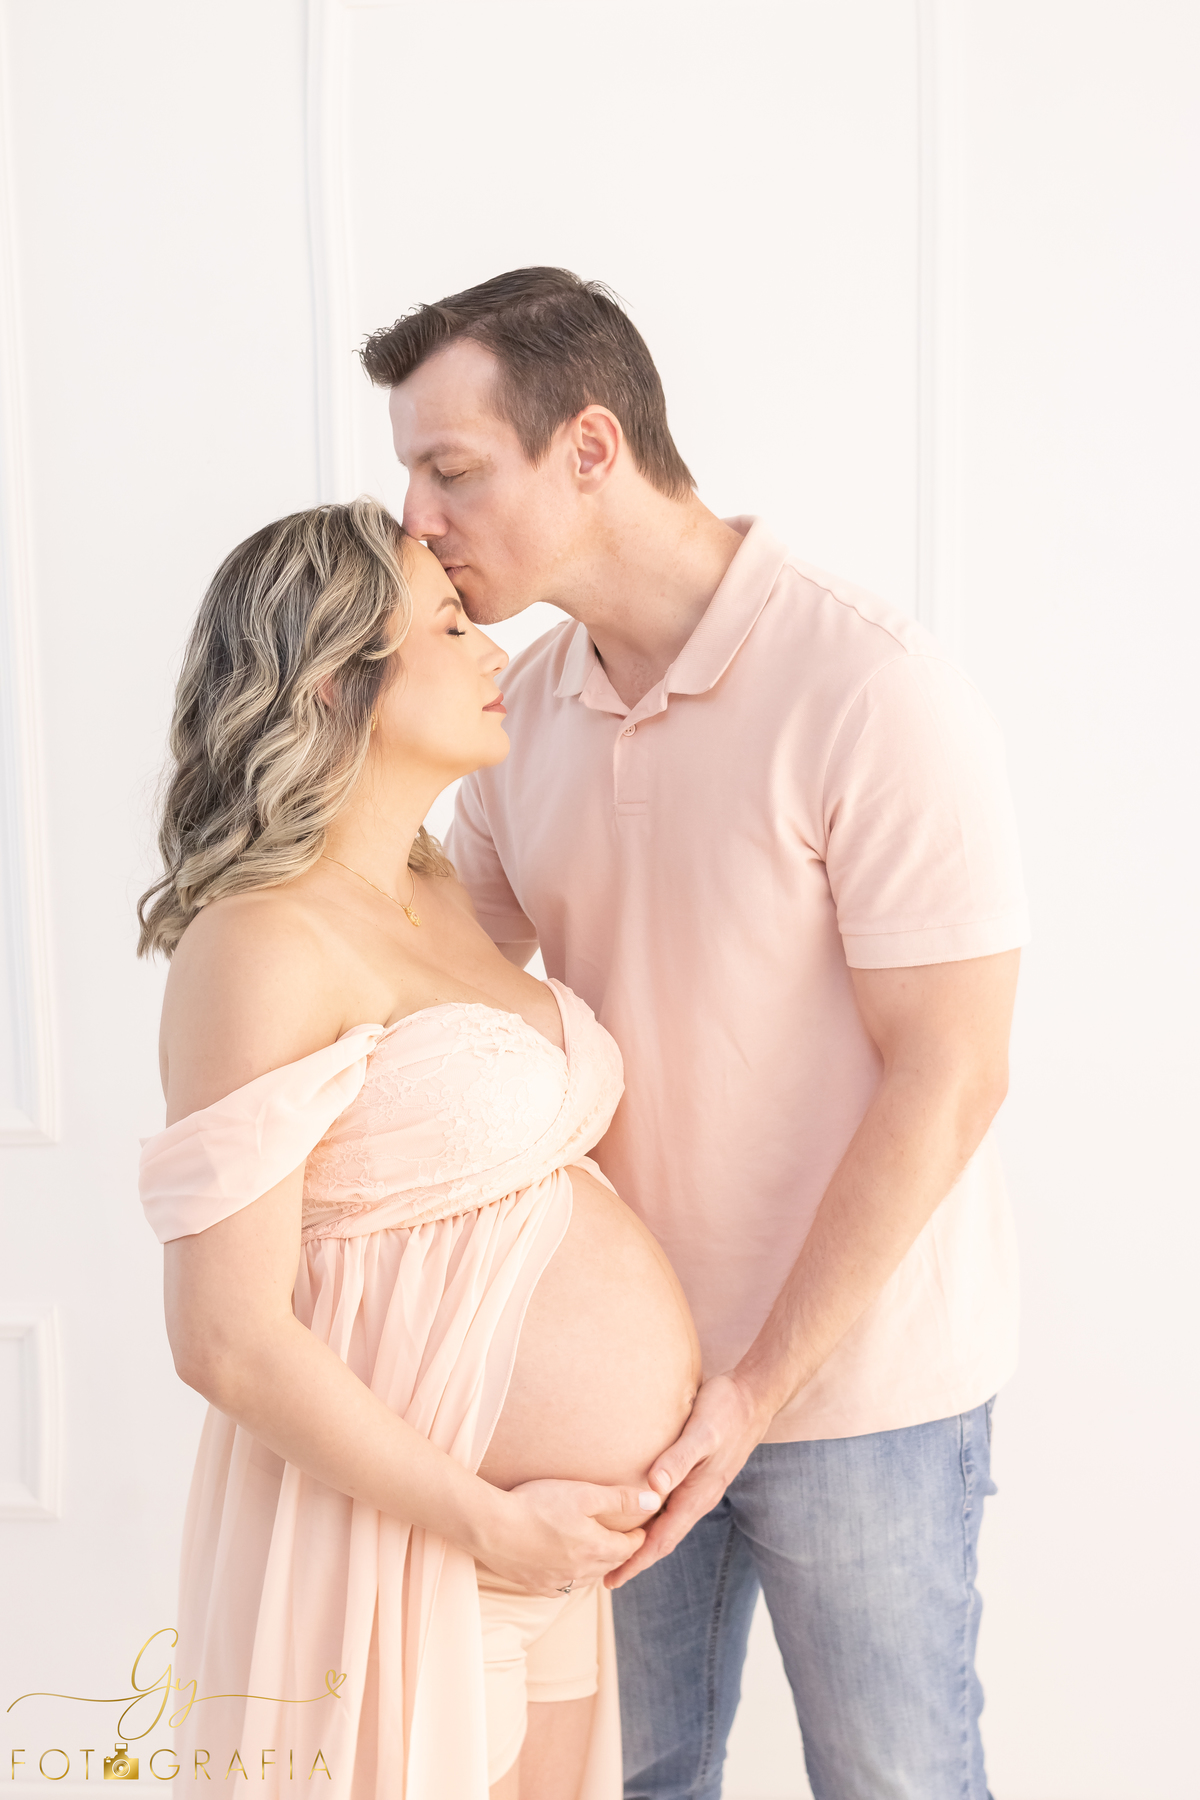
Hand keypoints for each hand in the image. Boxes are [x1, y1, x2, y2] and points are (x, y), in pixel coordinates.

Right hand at [476, 1477, 662, 1596]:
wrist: (491, 1527)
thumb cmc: (537, 1505)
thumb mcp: (583, 1494)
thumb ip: (620, 1499)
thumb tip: (654, 1501)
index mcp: (596, 1549)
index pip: (628, 1548)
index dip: (637, 1537)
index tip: (641, 1528)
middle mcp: (581, 1572)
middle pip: (610, 1565)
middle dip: (620, 1552)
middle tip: (625, 1540)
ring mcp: (557, 1583)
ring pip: (588, 1578)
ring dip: (598, 1566)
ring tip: (599, 1552)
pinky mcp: (536, 1586)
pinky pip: (564, 1587)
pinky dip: (573, 1577)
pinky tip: (567, 1567)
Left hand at [604, 1373, 770, 1589]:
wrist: (754, 1397)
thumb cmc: (726, 1412)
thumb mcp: (702, 1433)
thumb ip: (678, 1459)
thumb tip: (653, 1488)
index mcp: (696, 1496)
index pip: (662, 1540)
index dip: (636, 1561)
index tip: (613, 1580)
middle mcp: (697, 1498)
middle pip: (662, 1539)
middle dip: (635, 1559)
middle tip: (605, 1576)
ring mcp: (698, 1488)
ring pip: (666, 1524)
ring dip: (643, 1541)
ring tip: (616, 1550)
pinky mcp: (696, 1475)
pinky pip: (670, 1506)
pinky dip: (651, 1517)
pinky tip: (638, 1511)